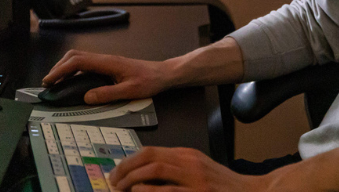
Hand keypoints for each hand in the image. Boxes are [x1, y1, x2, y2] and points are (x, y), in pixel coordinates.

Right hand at [42, 50, 173, 104]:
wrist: (163, 74)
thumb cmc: (150, 80)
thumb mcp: (130, 91)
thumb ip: (108, 94)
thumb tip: (86, 97)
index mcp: (108, 62)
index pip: (78, 61)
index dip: (61, 70)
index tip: (49, 81)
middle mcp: (105, 59)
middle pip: (75, 56)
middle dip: (59, 67)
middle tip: (48, 83)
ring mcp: (107, 61)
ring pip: (80, 58)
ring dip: (65, 68)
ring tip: (56, 82)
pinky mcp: (109, 65)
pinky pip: (87, 64)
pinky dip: (74, 70)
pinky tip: (72, 81)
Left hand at [108, 146, 263, 191]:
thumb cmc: (223, 186)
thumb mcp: (199, 169)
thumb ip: (177, 166)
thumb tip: (146, 172)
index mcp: (188, 155)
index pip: (151, 151)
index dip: (129, 161)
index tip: (118, 173)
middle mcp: (190, 163)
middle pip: (149, 157)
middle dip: (126, 169)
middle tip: (115, 182)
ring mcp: (194, 179)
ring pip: (155, 170)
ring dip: (133, 180)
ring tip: (123, 190)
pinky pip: (168, 190)